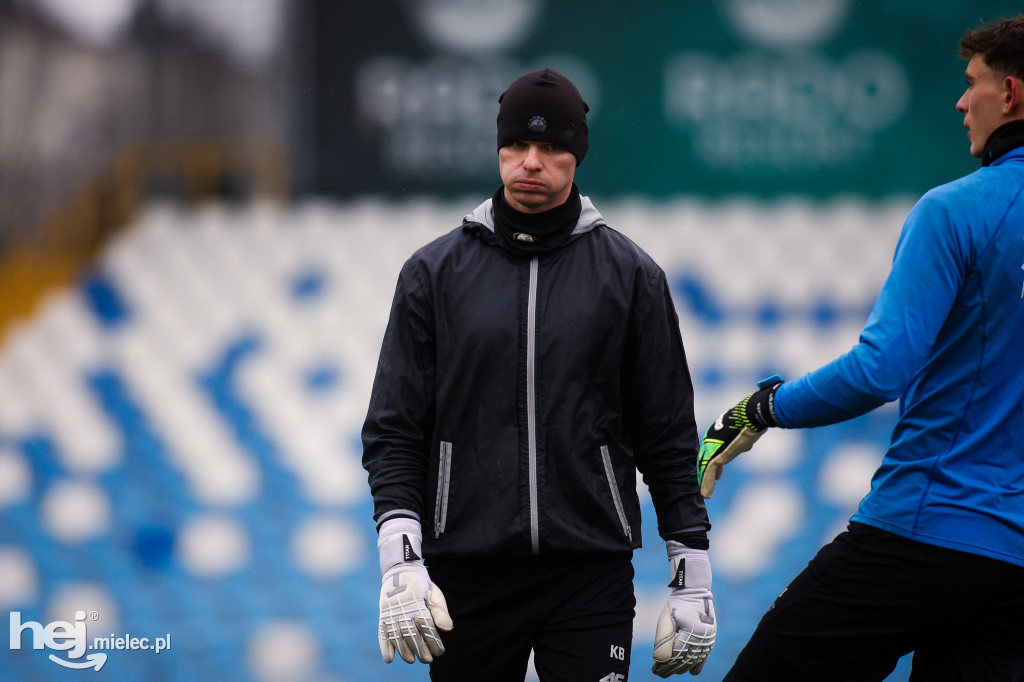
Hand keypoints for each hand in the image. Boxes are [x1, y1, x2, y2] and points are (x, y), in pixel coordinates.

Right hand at [376, 517, 452, 663]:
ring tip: (412, 660)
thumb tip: (448, 628)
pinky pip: (382, 633)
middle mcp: (403, 609)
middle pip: (412, 635)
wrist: (400, 569)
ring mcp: (390, 612)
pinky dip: (384, 647)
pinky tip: (389, 658)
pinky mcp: (382, 615)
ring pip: (397, 637)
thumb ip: (440, 612)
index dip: (434, 641)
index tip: (440, 652)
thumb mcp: (433, 593)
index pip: (427, 627)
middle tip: (428, 660)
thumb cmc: (421, 584)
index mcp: (417, 602)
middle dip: (421, 650)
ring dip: (404, 651)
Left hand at [652, 544, 715, 676]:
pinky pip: (703, 657)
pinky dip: (696, 665)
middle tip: (658, 672)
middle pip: (683, 661)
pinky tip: (690, 671)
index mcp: (690, 633)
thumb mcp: (667, 618)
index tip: (655, 669)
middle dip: (669, 669)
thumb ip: (662, 638)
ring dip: (680, 668)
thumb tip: (658, 658)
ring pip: (692, 661)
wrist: (695, 592)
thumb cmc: (678, 604)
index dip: (664, 664)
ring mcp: (707, 641)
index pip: (675, 655)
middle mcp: (701, 639)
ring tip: (668, 672)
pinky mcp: (709, 640)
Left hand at [697, 375, 782, 497]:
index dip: (713, 456)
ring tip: (705, 491)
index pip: (714, 444)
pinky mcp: (716, 454)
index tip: (716, 468)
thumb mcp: (754, 420)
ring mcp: (714, 445)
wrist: (756, 412)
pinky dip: (707, 484)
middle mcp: (714, 435)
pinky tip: (706, 494)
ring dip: (706, 479)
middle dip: (706, 468)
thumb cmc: (758, 410)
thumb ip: (754, 423)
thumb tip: (762, 422)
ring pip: (707, 466)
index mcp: (720, 427)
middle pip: (708, 455)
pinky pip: (710, 472)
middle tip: (706, 480)